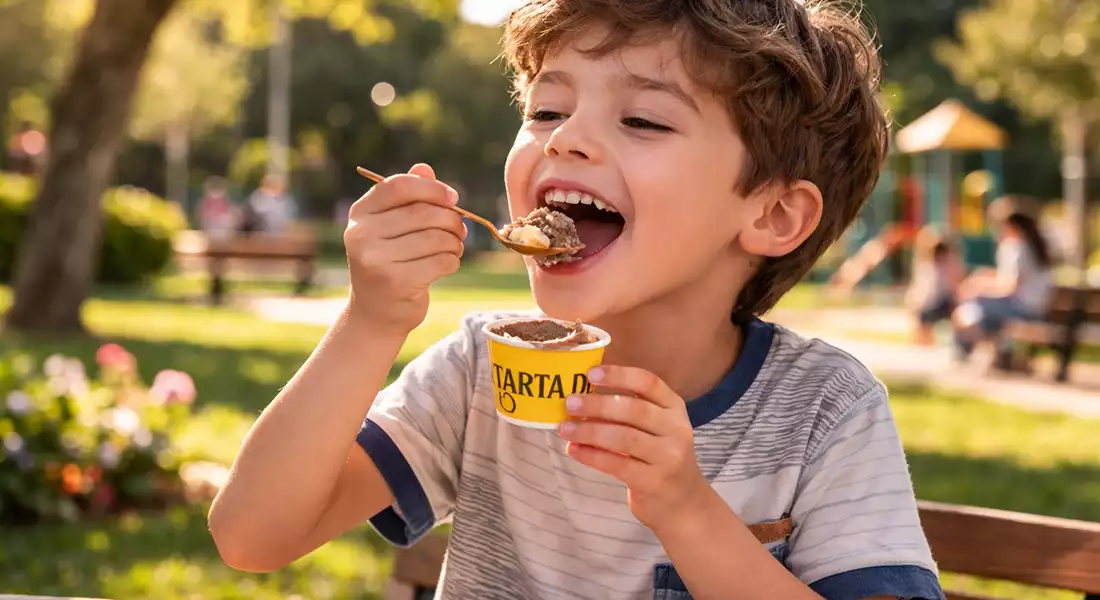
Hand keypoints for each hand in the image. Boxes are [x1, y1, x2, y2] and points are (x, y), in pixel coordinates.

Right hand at [344, 163, 466, 333]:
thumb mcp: (391, 228)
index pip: (398, 187)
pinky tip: (447, 264)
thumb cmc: (389, 262)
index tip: (453, 197)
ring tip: (454, 247)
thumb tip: (425, 168)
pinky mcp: (397, 282)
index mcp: (360, 214)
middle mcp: (362, 235)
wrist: (375, 314)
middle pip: (423, 213)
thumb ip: (407, 198)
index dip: (432, 188)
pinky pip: (442, 261)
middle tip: (460, 229)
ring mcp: (376, 260)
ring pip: (436, 238)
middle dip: (451, 219)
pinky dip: (453, 261)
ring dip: (455, 242)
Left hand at [558, 365, 708, 531]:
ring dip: (590, 431)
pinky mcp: (654, 482)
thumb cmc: (659, 457)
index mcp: (674, 408)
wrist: (682, 503)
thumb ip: (627, 411)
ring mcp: (668, 457)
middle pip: (634, 410)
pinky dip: (592, 455)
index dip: (619, 375)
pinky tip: (574, 450)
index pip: (648, 383)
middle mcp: (676, 429)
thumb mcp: (655, 428)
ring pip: (624, 437)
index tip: (591, 374)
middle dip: (598, 404)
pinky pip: (617, 464)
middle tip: (570, 403)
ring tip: (565, 428)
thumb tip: (581, 396)